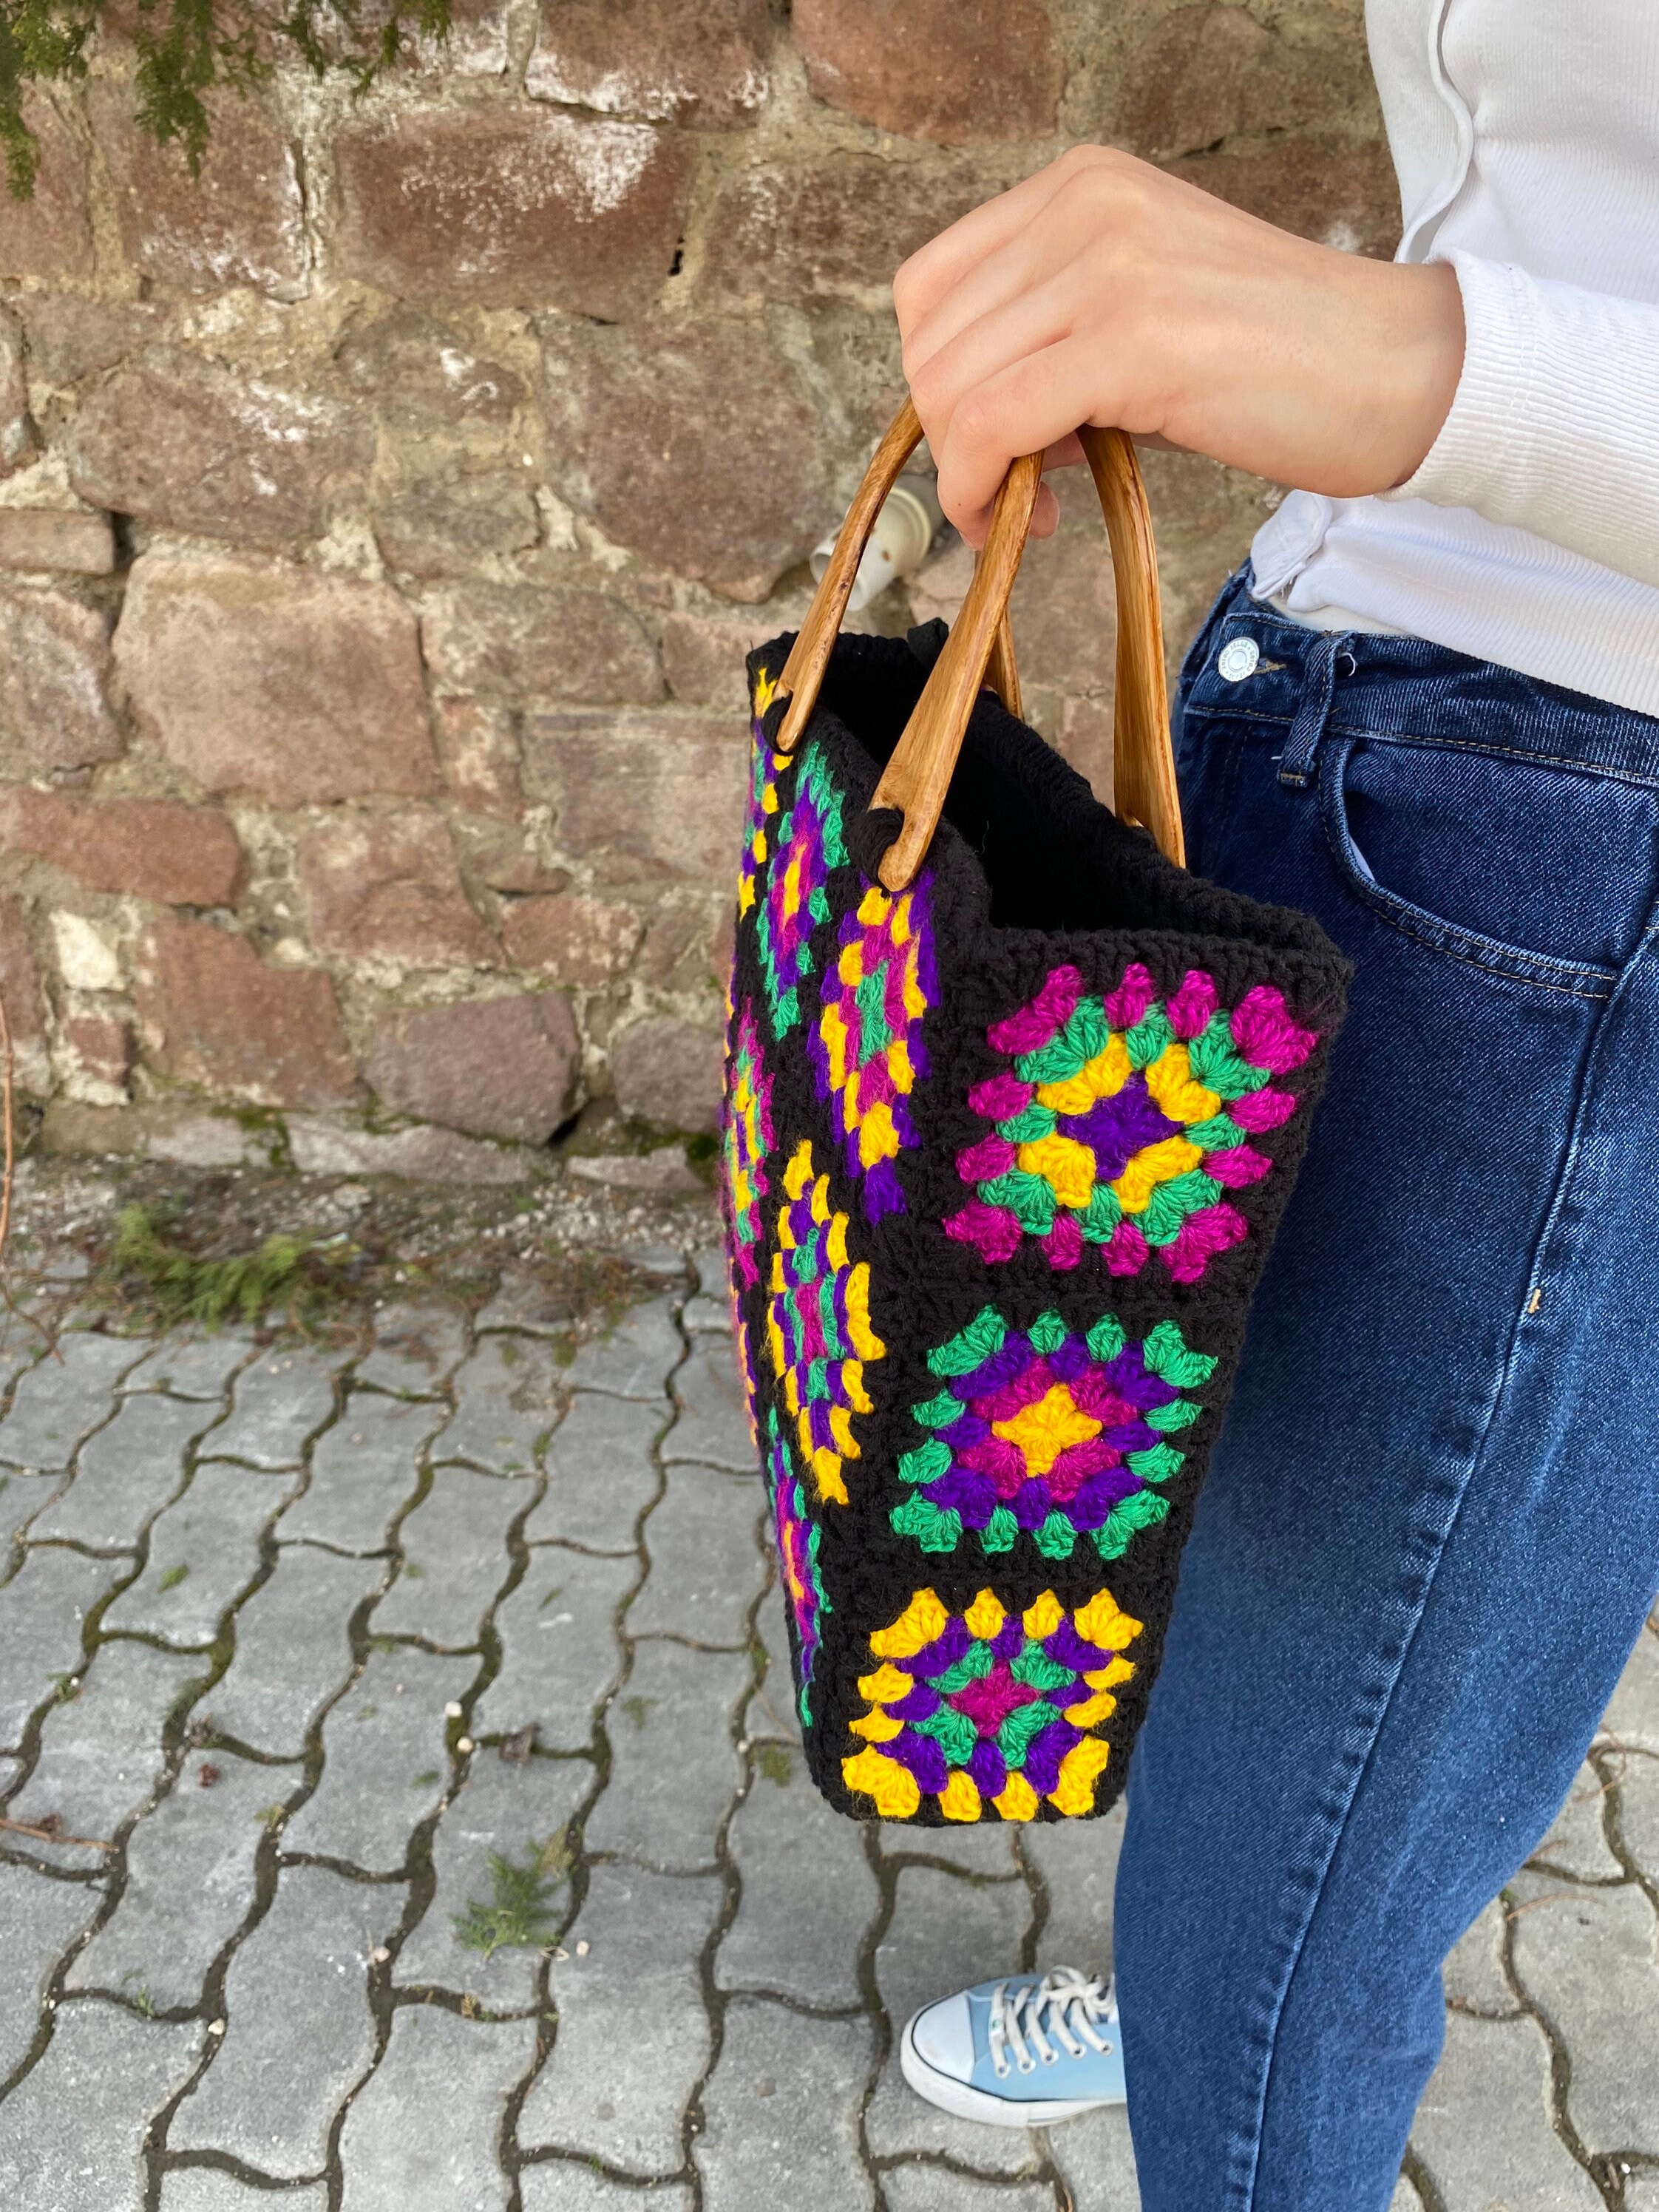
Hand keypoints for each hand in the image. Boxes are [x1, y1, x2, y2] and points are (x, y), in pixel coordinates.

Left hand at [894, 145, 1464, 544]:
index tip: (986, 442)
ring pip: (952, 387)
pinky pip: (992, 424)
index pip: (932, 287)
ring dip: (969, 473)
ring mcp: (1105, 264)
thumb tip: (978, 417)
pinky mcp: (1129, 339)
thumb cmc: (1283, 359)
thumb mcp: (1147, 310)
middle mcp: (1083, 205)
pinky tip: (1030, 518)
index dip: (940, 382)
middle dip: (952, 438)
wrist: (1398, 370)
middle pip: (931, 343)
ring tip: (1031, 506)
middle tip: (1010, 491)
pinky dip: (980, 488)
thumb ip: (1058, 337)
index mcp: (1081, 186)